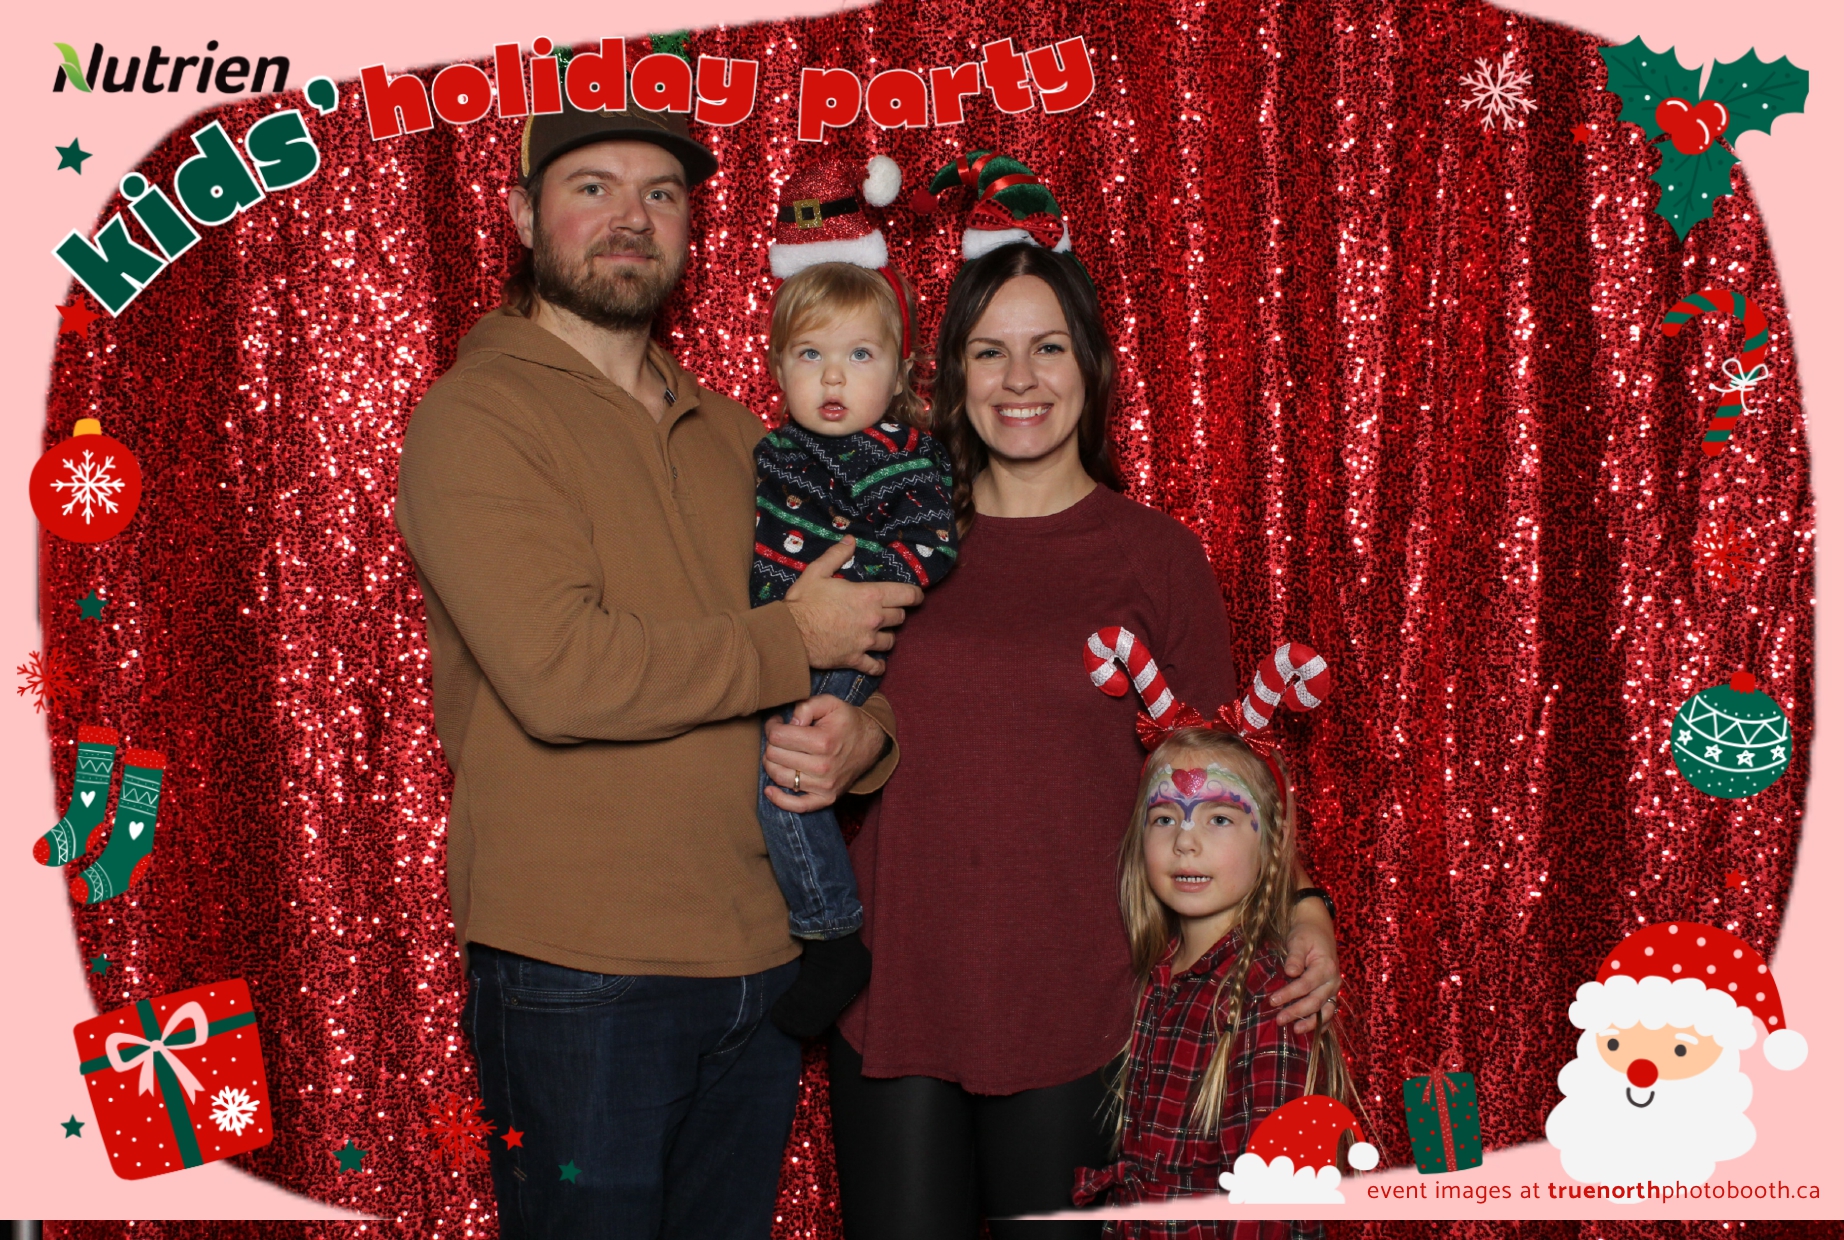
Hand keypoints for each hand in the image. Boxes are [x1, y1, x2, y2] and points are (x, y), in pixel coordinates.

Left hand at [763, 695, 889, 811]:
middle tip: (779, 736)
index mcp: (823, 741)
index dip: (772, 726)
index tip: (778, 722)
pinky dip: (779, 800)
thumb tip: (788, 722)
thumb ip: (806, 706)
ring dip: (771, 764)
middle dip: (771, 743)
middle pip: (775, 756)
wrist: (871, 744)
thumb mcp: (830, 703)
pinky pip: (797, 806)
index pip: (778, 736)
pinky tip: (769, 790)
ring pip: (779, 777)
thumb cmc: (847, 722)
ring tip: (779, 753)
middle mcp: (822, 767)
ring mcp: (824, 786)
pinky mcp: (826, 798)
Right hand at [784, 538, 924, 675]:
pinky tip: (878, 664)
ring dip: (888, 636)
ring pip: (891, 641)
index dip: (916, 595)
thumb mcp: (817, 571)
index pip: (906, 595)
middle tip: (887, 612)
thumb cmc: (803, 601)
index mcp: (869, 596)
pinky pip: (875, 666)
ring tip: (880, 633)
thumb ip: (837, 555)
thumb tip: (851, 540)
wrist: (789, 634)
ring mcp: (866, 642)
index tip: (917, 596)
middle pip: (899, 618)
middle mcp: (873, 620)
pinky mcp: (855, 659)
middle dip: (896, 613)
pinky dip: (878, 666)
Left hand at [1271, 908, 1340, 1031]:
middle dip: (1297, 1011)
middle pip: (1316, 1001)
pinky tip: (1310, 1032)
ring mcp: (1334, 989)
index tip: (1272, 1000)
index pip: (1306, 985)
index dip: (1289, 994)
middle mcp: (1333, 981)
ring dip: (1311, 1022)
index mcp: (1326, 967)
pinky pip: (1329, 1011)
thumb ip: (1295, 957)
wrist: (1318, 930)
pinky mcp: (1331, 993)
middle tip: (1279, 1019)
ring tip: (1295, 1030)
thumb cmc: (1306, 934)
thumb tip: (1290, 972)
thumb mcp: (1298, 940)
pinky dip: (1322, 1023)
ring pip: (1326, 1011)